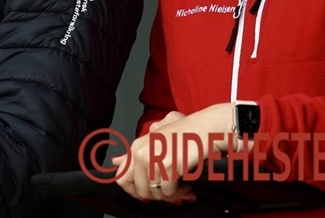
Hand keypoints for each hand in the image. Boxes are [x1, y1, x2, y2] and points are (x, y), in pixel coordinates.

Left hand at [112, 105, 232, 201]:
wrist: (209, 128)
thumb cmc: (187, 132)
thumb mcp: (157, 136)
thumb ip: (136, 151)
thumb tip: (116, 162)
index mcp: (137, 146)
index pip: (122, 178)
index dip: (134, 190)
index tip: (148, 192)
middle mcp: (141, 152)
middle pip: (139, 190)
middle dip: (156, 196)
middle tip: (171, 191)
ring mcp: (153, 159)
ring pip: (155, 194)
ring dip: (172, 195)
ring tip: (183, 187)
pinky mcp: (168, 166)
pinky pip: (169, 193)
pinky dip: (181, 193)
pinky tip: (189, 185)